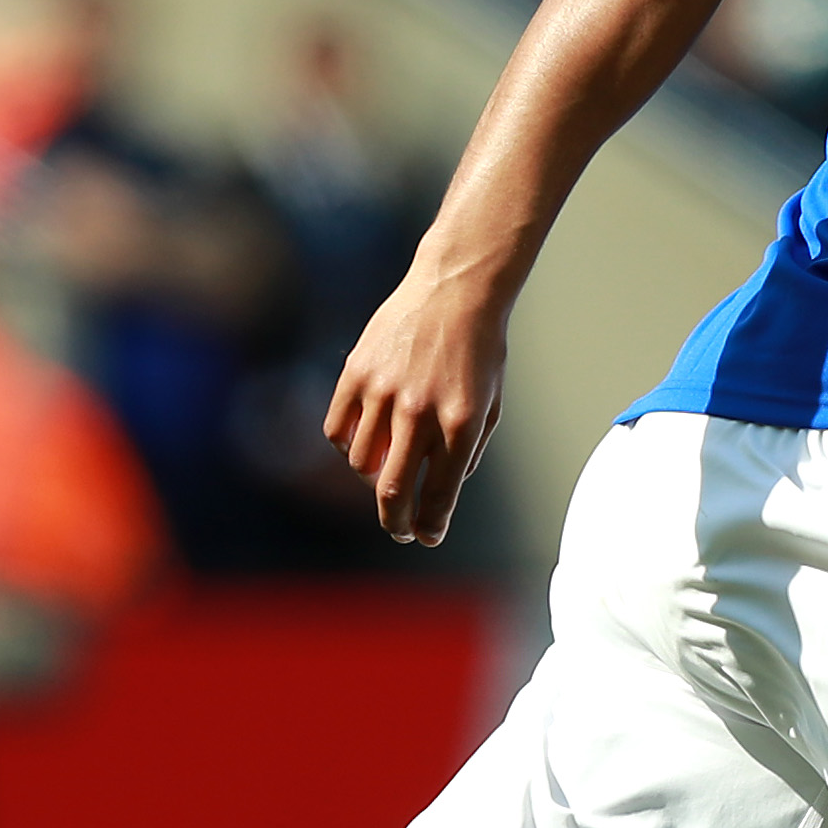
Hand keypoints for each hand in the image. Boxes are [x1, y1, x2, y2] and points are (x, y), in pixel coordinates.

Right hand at [324, 268, 508, 545]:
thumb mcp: (490, 406)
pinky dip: (348, 445)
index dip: (430, 527)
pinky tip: (365, 439)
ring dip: (373, 476)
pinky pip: (337, 431)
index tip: (426, 537)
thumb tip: (436, 498)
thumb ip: (466, 454)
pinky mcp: (356, 373)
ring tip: (389, 464)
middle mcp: (419, 413)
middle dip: (394, 523)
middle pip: (391, 493)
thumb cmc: (479, 352)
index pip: (438, 497)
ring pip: (360, 463)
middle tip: (398, 531)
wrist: (456, 290)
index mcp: (461, 425)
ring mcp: (383, 392)